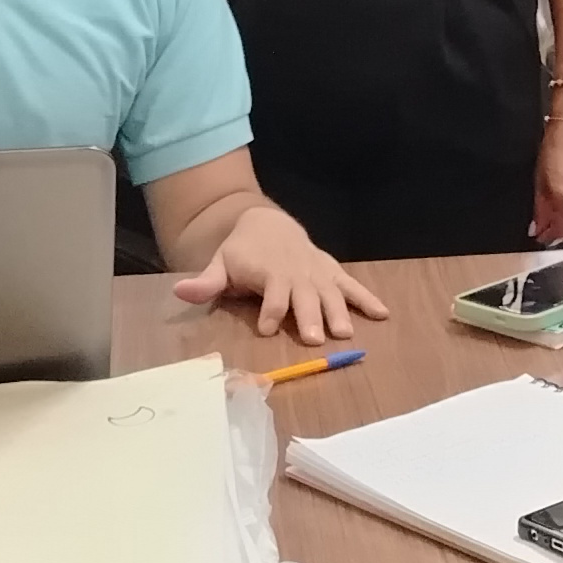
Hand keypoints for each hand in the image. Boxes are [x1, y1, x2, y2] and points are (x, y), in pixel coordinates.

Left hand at [174, 205, 390, 345]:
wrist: (266, 223)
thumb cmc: (242, 252)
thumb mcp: (220, 264)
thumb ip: (206, 282)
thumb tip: (179, 291)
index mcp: (270, 271)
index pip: (272, 295)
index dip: (271, 311)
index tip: (268, 329)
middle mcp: (297, 272)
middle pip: (305, 296)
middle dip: (309, 316)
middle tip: (315, 339)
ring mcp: (317, 272)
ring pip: (331, 293)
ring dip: (339, 312)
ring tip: (345, 332)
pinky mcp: (332, 272)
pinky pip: (351, 285)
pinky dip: (367, 298)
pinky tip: (383, 314)